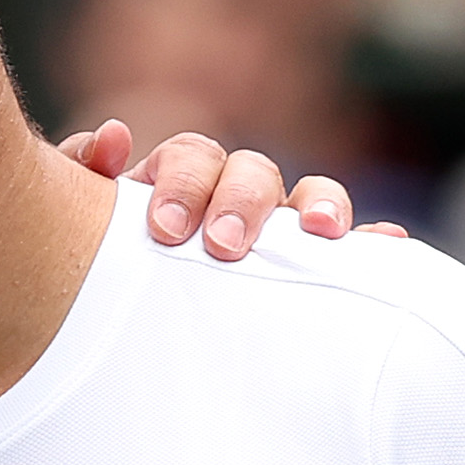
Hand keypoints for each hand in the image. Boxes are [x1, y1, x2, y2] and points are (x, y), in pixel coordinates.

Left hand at [59, 121, 408, 262]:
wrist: (111, 326)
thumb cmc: (96, 268)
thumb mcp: (77, 223)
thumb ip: (84, 174)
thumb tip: (113, 139)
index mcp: (178, 181)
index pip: (191, 158)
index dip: (182, 184)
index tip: (164, 229)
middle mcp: (232, 197)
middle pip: (251, 173)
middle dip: (243, 203)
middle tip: (223, 246)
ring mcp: (276, 231)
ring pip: (307, 200)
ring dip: (320, 205)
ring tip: (321, 232)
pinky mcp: (313, 270)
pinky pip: (353, 251)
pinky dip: (371, 243)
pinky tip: (387, 245)